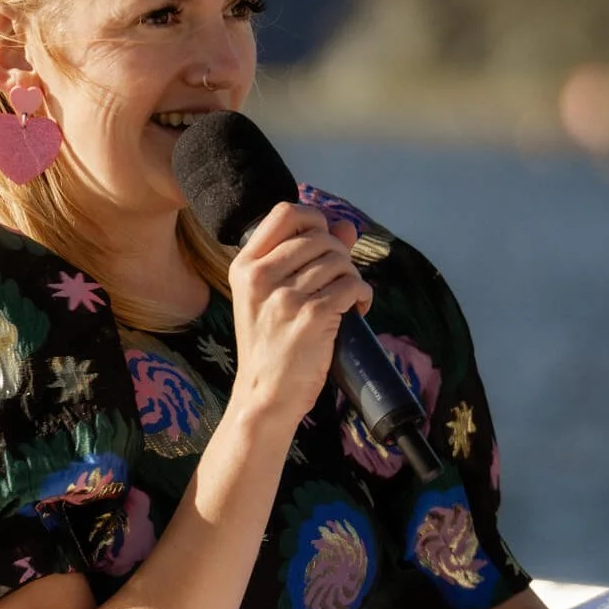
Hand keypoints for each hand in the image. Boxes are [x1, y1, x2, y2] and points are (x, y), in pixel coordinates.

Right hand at [227, 202, 372, 429]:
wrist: (265, 395)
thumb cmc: (269, 346)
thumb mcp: (270, 297)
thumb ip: (305, 257)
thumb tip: (346, 227)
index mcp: (245, 267)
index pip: (284, 213)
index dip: (314, 218)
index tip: (325, 238)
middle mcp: (260, 277)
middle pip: (319, 237)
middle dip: (340, 254)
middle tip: (340, 279)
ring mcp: (285, 297)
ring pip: (339, 261)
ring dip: (352, 277)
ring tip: (348, 298)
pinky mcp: (311, 317)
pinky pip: (352, 286)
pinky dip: (363, 295)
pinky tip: (358, 309)